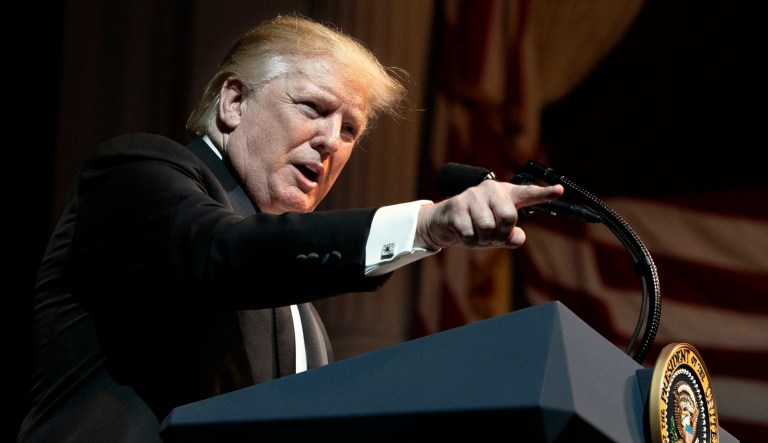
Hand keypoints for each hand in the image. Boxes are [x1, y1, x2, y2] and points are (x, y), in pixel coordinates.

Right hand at [415, 180, 563, 249]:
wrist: (443, 221)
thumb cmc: (476, 225)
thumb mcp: (497, 233)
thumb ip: (511, 236)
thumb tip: (518, 237)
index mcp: (505, 194)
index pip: (528, 193)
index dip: (545, 193)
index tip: (560, 190)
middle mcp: (490, 190)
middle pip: (508, 217)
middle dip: (501, 234)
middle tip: (493, 237)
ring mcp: (472, 196)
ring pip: (488, 228)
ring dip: (483, 240)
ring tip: (477, 235)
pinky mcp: (456, 207)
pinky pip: (470, 234)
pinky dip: (469, 242)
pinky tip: (464, 234)